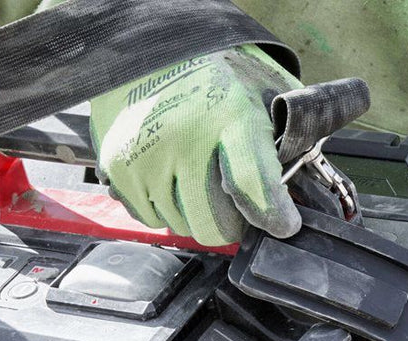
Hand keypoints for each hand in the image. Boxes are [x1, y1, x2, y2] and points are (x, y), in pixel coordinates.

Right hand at [89, 45, 300, 246]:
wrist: (149, 48)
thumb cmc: (214, 78)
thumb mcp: (259, 94)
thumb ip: (280, 142)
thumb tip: (291, 192)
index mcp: (230, 114)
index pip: (251, 182)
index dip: (271, 213)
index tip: (283, 225)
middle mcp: (184, 136)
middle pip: (213, 222)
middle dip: (229, 222)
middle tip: (232, 200)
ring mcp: (145, 154)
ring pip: (182, 225)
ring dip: (194, 212)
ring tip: (195, 174)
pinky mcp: (117, 166)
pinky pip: (151, 218)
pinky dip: (164, 207)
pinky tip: (169, 175)